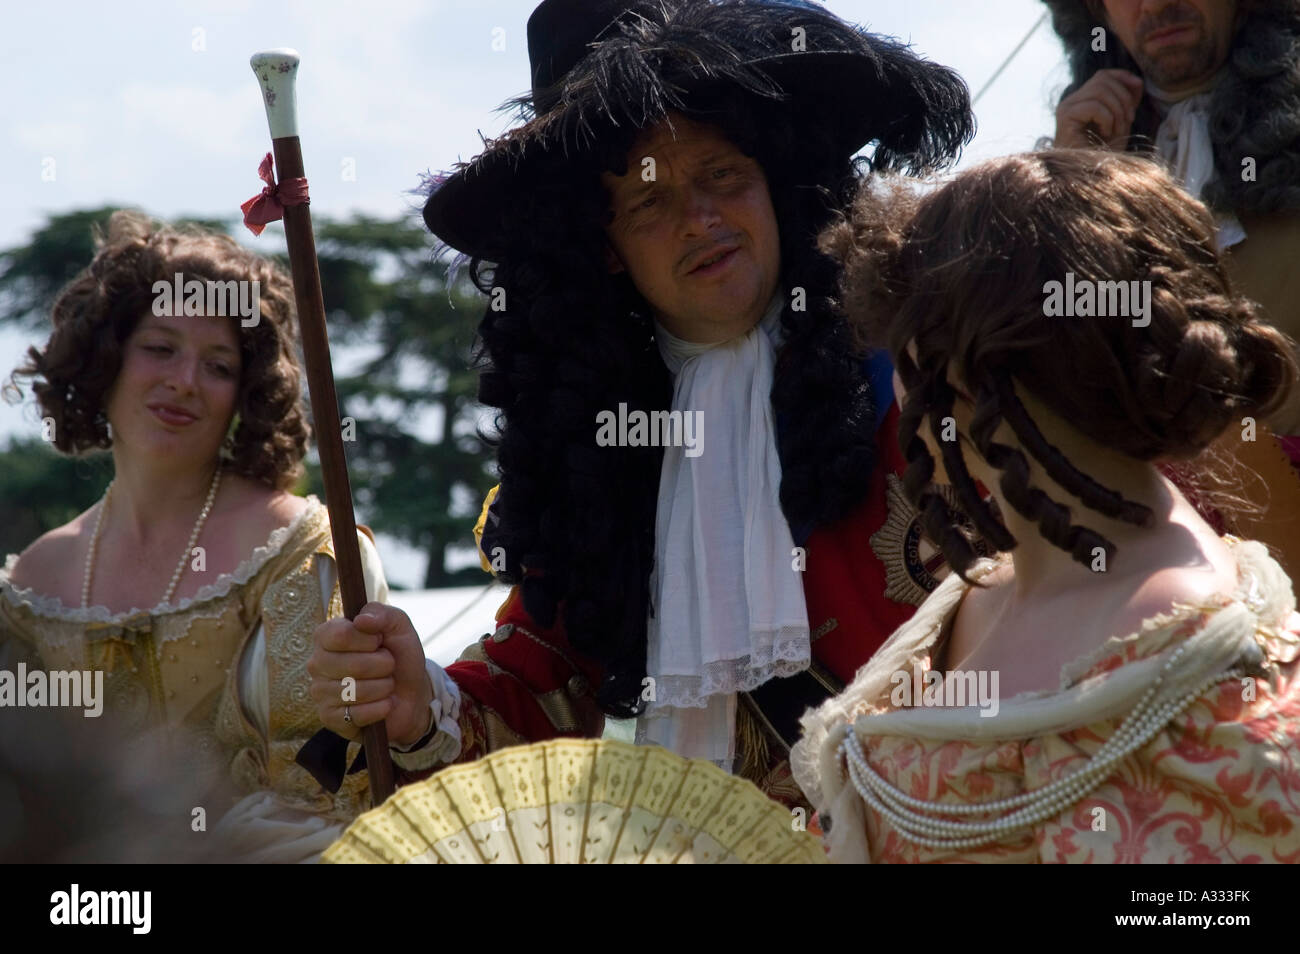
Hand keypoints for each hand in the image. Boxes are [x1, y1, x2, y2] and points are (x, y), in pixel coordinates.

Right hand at [307, 601, 434, 746]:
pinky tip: (383, 704)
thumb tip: (361, 620)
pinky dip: (380, 709)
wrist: (411, 693)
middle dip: (383, 665)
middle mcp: (317, 663)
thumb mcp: (399, 627)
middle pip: (352, 664)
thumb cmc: (399, 656)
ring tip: (386, 684)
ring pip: (356, 691)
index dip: (369, 640)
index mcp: (327, 635)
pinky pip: (357, 714)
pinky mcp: (328, 718)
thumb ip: (382, 614)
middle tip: (388, 666)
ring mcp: (320, 692)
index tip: (380, 641)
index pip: (341, 635)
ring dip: (383, 687)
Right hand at [1054, 69, 1144, 149]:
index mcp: (1081, 100)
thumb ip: (1126, 100)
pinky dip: (1107, 119)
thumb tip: (1137, 80)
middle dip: (1123, 98)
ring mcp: (1066, 109)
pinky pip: (1094, 106)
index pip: (1103, 75)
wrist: (1090, 177)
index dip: (1123, 78)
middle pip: (1103, 80)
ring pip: (1100, 91)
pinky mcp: (1065, 118)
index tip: (1138, 93)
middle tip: (1128, 121)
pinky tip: (1106, 134)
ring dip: (1117, 110)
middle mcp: (1070, 101)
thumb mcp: (1121, 121)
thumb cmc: (1105, 153)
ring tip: (1117, 129)